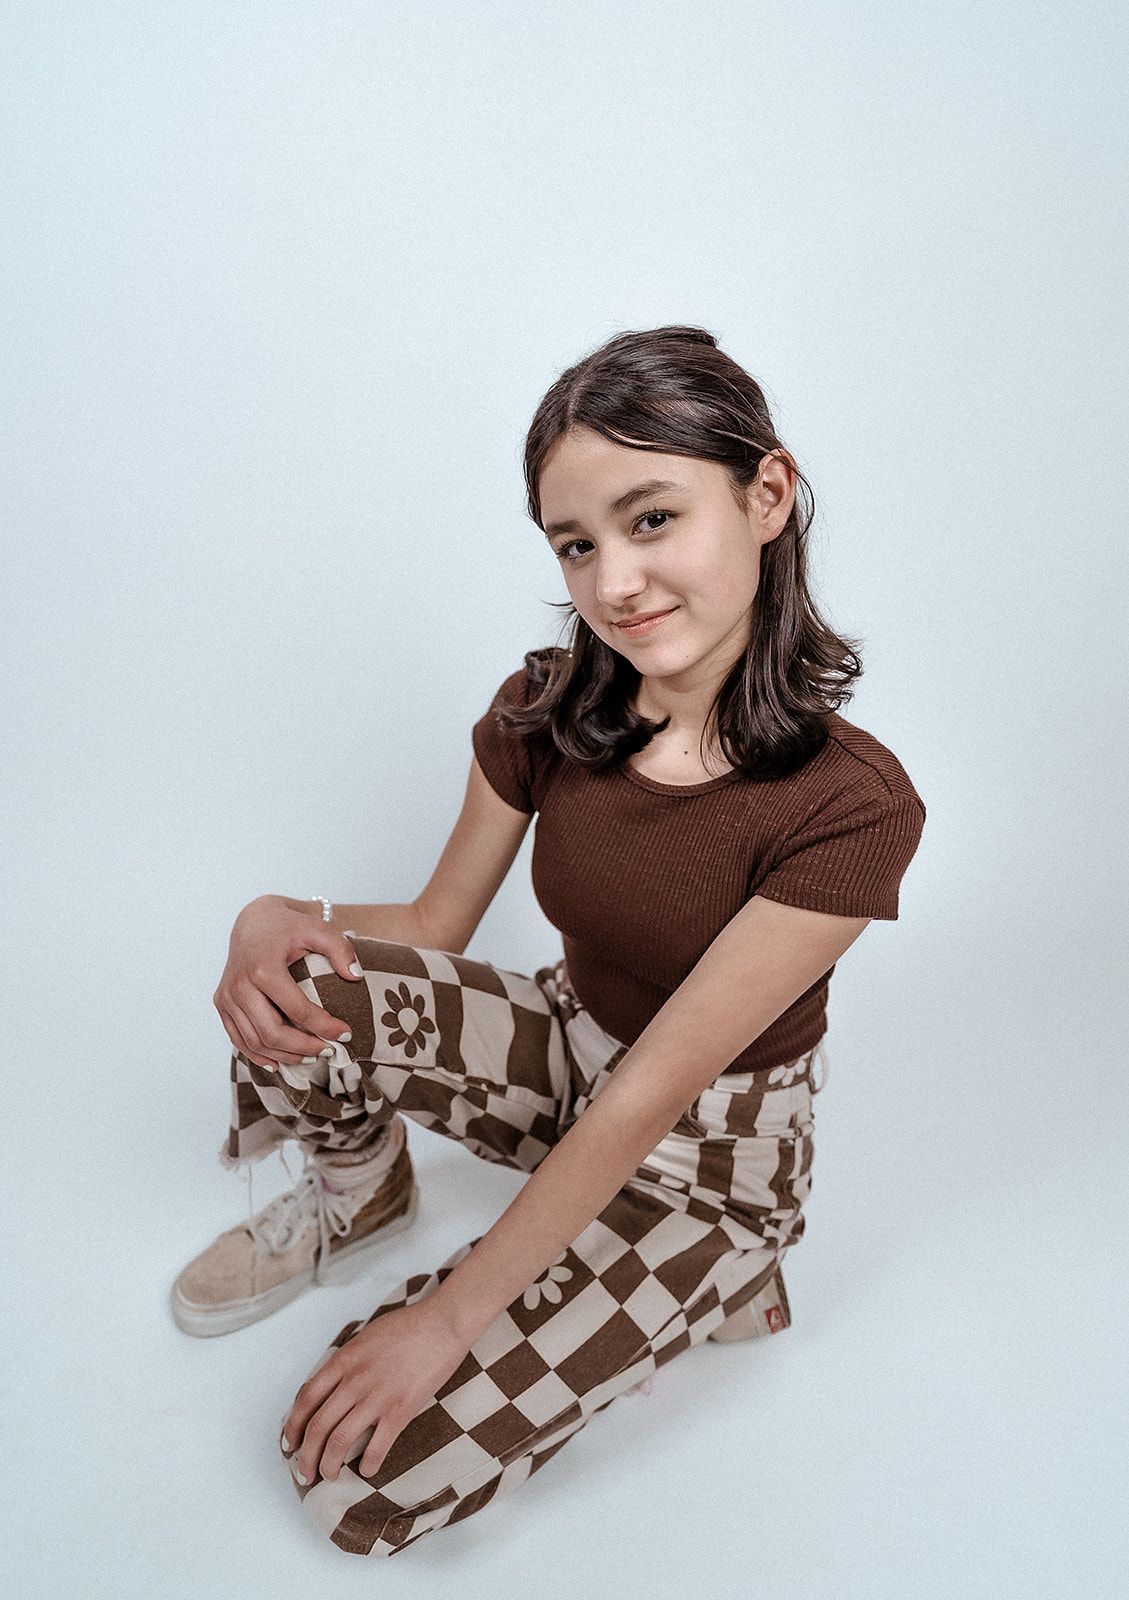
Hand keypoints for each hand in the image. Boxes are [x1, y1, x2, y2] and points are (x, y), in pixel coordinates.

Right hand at [212, 895, 361, 1068]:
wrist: (252, 919)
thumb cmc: (287, 925)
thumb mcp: (317, 928)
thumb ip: (340, 949)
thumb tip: (357, 977)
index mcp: (263, 969)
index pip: (298, 1010)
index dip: (324, 1027)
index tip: (346, 1034)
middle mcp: (240, 985)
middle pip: (272, 1033)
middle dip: (304, 1047)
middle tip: (329, 1051)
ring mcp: (227, 996)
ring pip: (254, 1041)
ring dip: (284, 1055)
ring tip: (311, 1058)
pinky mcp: (221, 1003)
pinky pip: (237, 1038)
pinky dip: (257, 1055)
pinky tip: (279, 1062)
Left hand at [282, 1299, 471, 1484]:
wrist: (442, 1324)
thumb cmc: (407, 1327)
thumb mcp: (365, 1337)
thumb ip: (346, 1363)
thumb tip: (330, 1388)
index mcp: (344, 1360)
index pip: (305, 1399)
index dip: (292, 1426)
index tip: (289, 1443)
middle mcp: (354, 1380)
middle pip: (317, 1426)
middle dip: (306, 1456)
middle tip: (305, 1471)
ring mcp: (377, 1397)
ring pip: (340, 1441)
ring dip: (329, 1465)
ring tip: (329, 1476)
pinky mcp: (401, 1410)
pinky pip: (377, 1447)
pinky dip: (368, 1466)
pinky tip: (366, 1471)